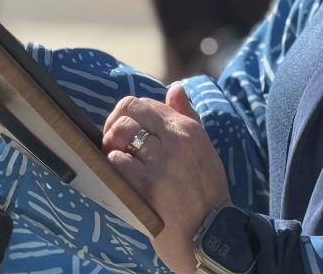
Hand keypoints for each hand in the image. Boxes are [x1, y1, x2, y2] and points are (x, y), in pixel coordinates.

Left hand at [102, 84, 231, 273]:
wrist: (211, 234)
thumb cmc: (207, 191)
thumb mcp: (204, 148)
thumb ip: (187, 116)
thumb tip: (175, 88)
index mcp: (187, 129)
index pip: (143, 104)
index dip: (125, 113)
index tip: (122, 128)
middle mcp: (175, 141)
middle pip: (127, 114)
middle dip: (113, 126)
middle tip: (112, 143)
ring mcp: (161, 163)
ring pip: (119, 135)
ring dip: (110, 147)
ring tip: (115, 159)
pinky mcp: (148, 187)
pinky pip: (117, 162)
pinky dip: (112, 166)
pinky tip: (119, 176)